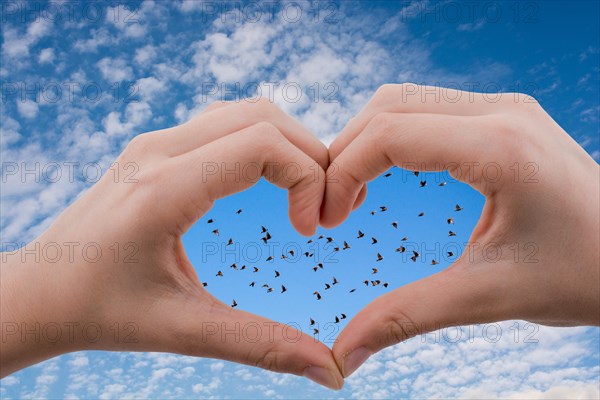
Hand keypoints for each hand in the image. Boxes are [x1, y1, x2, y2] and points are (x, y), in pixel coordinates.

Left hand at [0, 99, 343, 389]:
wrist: (39, 292)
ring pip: (245, 112)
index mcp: (163, 188)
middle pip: (264, 117)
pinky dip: (262, 141)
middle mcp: (158, 150)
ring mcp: (154, 143)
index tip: (311, 230)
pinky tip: (268, 181)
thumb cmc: (97, 311)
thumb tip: (329, 371)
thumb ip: (260, 345)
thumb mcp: (180, 330)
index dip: (308, 178)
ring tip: (303, 193)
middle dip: (310, 156)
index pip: (262, 144)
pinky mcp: (155, 148)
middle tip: (320, 210)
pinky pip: (225, 122)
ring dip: (288, 144)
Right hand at [321, 83, 599, 376]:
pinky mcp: (503, 117)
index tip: (326, 220)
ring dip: (366, 142)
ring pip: (404, 102)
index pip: (390, 134)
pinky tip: (386, 174)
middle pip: (388, 107)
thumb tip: (344, 354)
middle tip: (331, 209)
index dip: (341, 172)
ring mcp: (504, 108)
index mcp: (501, 147)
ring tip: (352, 194)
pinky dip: (392, 137)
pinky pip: (427, 109)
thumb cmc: (582, 276)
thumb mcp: (489, 296)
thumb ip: (407, 316)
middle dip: (345, 154)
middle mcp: (502, 112)